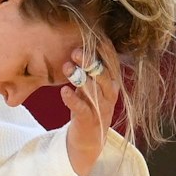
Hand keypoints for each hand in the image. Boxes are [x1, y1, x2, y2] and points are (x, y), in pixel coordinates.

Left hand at [61, 38, 122, 175]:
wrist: (88, 139)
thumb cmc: (88, 106)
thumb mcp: (91, 85)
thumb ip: (89, 68)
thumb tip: (80, 42)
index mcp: (112, 81)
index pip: (112, 62)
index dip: (104, 49)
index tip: (92, 36)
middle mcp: (109, 93)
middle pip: (102, 73)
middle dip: (90, 61)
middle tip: (75, 51)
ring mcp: (101, 107)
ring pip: (93, 90)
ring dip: (79, 77)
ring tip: (67, 67)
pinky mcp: (89, 120)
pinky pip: (82, 108)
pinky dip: (73, 100)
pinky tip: (64, 92)